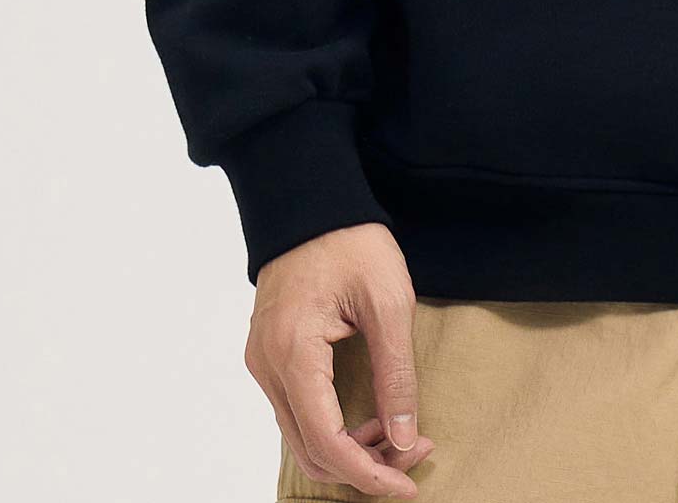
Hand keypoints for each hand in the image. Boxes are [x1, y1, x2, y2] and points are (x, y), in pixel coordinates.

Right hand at [245, 222, 436, 498]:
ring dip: (349, 451)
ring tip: (400, 435)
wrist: (312, 203)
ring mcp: (263, 363)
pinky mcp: (269, 357)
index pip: (327, 442)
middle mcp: (267, 365)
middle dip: (365, 465)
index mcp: (294, 352)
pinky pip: (297, 414)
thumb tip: (405, 437)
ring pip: (301, 438)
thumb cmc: (351, 241)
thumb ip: (396, 374)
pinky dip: (332, 429)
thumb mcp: (389, 302)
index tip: (408, 484)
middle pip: (310, 451)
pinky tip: (370, 419)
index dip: (369, 474)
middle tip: (415, 452)